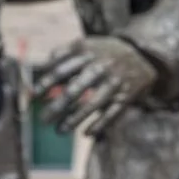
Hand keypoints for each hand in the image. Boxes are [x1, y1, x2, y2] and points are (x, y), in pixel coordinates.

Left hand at [34, 37, 159, 136]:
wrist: (144, 55)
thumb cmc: (106, 52)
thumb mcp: (87, 44)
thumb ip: (65, 53)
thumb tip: (43, 68)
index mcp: (89, 53)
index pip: (62, 69)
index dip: (47, 83)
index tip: (34, 95)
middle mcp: (102, 67)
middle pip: (76, 89)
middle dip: (58, 106)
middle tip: (43, 120)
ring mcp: (115, 83)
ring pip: (93, 104)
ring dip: (75, 119)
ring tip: (60, 131)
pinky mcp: (126, 96)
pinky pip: (112, 114)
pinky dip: (99, 125)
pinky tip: (86, 134)